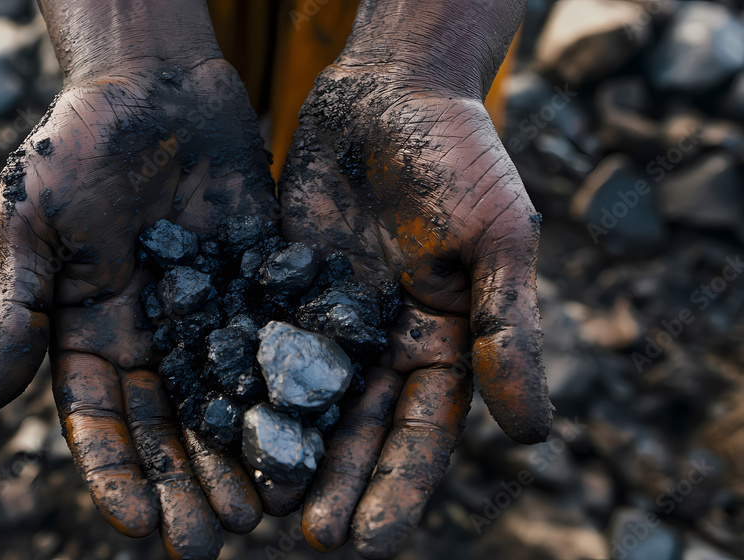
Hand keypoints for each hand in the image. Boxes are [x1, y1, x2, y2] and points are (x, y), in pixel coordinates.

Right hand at [0, 49, 274, 557]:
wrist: (149, 83)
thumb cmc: (73, 144)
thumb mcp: (31, 221)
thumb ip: (18, 308)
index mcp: (88, 332)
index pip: (98, 419)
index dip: (115, 472)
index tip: (137, 525)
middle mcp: (149, 337)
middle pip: (168, 427)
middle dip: (186, 484)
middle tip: (213, 541)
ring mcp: (206, 314)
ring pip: (225, 401)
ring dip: (240, 457)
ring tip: (263, 511)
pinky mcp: (256, 284)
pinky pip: (273, 344)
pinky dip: (288, 391)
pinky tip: (311, 433)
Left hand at [277, 6, 552, 553]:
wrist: (392, 91)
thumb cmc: (461, 158)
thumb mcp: (499, 241)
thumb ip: (506, 332)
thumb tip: (534, 434)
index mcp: (443, 344)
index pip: (422, 431)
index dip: (399, 485)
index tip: (372, 538)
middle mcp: (381, 344)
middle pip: (357, 428)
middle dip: (334, 482)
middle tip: (307, 537)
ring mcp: (325, 318)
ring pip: (300, 397)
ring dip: (282, 448)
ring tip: (254, 503)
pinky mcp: (278, 287)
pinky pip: (256, 343)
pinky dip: (238, 384)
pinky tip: (213, 424)